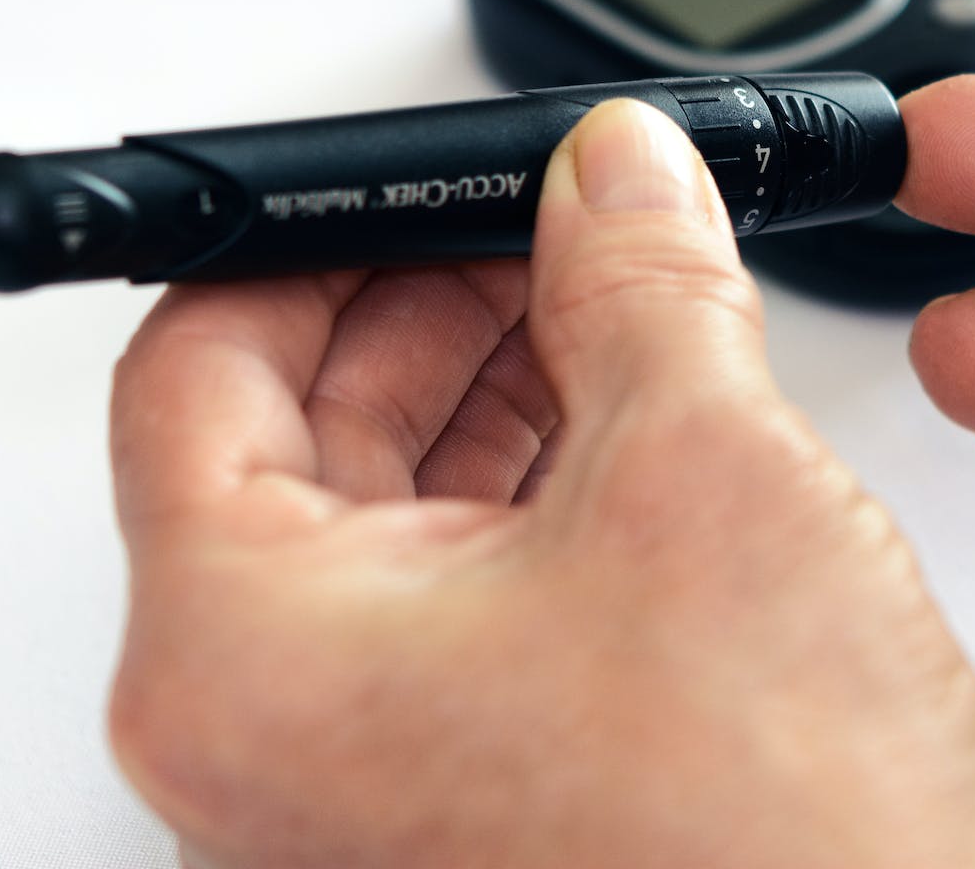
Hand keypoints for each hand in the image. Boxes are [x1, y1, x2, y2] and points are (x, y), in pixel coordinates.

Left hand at [106, 101, 974, 867]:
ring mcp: (360, 781)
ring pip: (389, 516)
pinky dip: (537, 493)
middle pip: (292, 433)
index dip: (317, 237)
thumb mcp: (706, 480)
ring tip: (619, 304)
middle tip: (553, 220)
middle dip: (436, 301)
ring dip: (499, 388)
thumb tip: (615, 173)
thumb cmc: (776, 860)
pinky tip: (635, 424)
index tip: (424, 183)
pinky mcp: (460, 799)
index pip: (197, 364)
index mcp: (246, 657)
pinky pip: (459, 601)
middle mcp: (266, 737)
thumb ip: (642, 282)